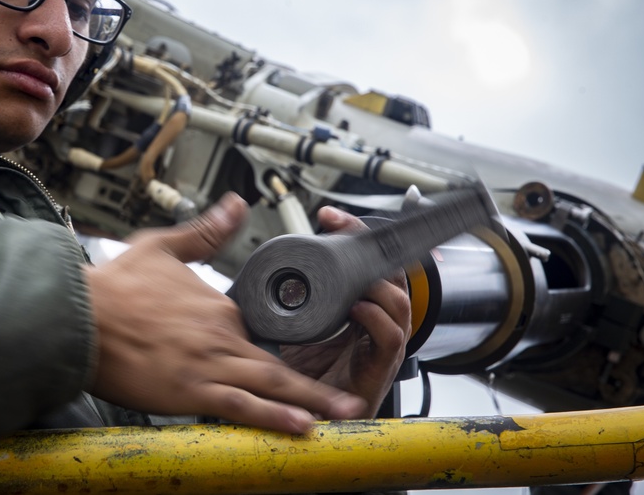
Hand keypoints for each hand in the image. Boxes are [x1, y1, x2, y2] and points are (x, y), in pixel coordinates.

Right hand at [84, 193, 367, 433]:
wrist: (77, 314)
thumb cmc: (114, 286)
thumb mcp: (162, 246)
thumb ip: (206, 231)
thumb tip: (237, 205)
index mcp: (218, 307)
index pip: (259, 332)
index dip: (278, 350)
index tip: (299, 363)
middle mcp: (221, 336)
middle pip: (279, 364)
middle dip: (318, 387)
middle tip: (353, 400)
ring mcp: (208, 365)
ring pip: (271, 386)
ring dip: (311, 403)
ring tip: (344, 415)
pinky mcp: (190, 389)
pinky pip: (240, 406)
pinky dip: (273, 417)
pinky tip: (300, 427)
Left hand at [281, 206, 411, 417]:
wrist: (292, 426)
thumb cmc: (287, 383)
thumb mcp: (278, 329)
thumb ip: (270, 301)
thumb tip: (244, 267)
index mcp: (348, 312)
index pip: (361, 264)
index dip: (351, 237)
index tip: (327, 218)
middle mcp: (368, 326)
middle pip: (387, 276)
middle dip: (370, 248)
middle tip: (344, 228)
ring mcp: (376, 348)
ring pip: (398, 304)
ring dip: (379, 282)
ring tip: (356, 267)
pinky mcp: (376, 372)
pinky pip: (390, 342)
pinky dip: (378, 322)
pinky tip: (359, 309)